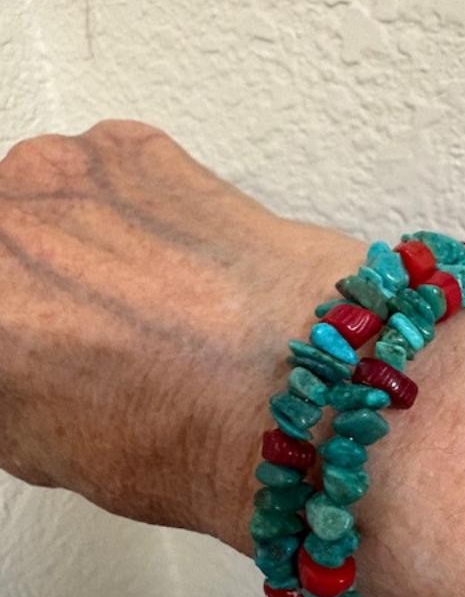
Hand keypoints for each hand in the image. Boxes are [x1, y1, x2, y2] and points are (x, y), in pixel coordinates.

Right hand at [0, 120, 361, 549]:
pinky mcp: (133, 148)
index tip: (32, 349)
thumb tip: (11, 363)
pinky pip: (102, 176)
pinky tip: (172, 260)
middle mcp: (0, 222)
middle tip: (79, 330)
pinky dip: (126, 211)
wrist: (303, 390)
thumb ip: (4, 385)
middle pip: (2, 243)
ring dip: (72, 243)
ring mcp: (62, 171)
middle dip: (28, 285)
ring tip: (138, 299)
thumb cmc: (186, 440)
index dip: (18, 336)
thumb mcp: (41, 448)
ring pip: (40, 205)